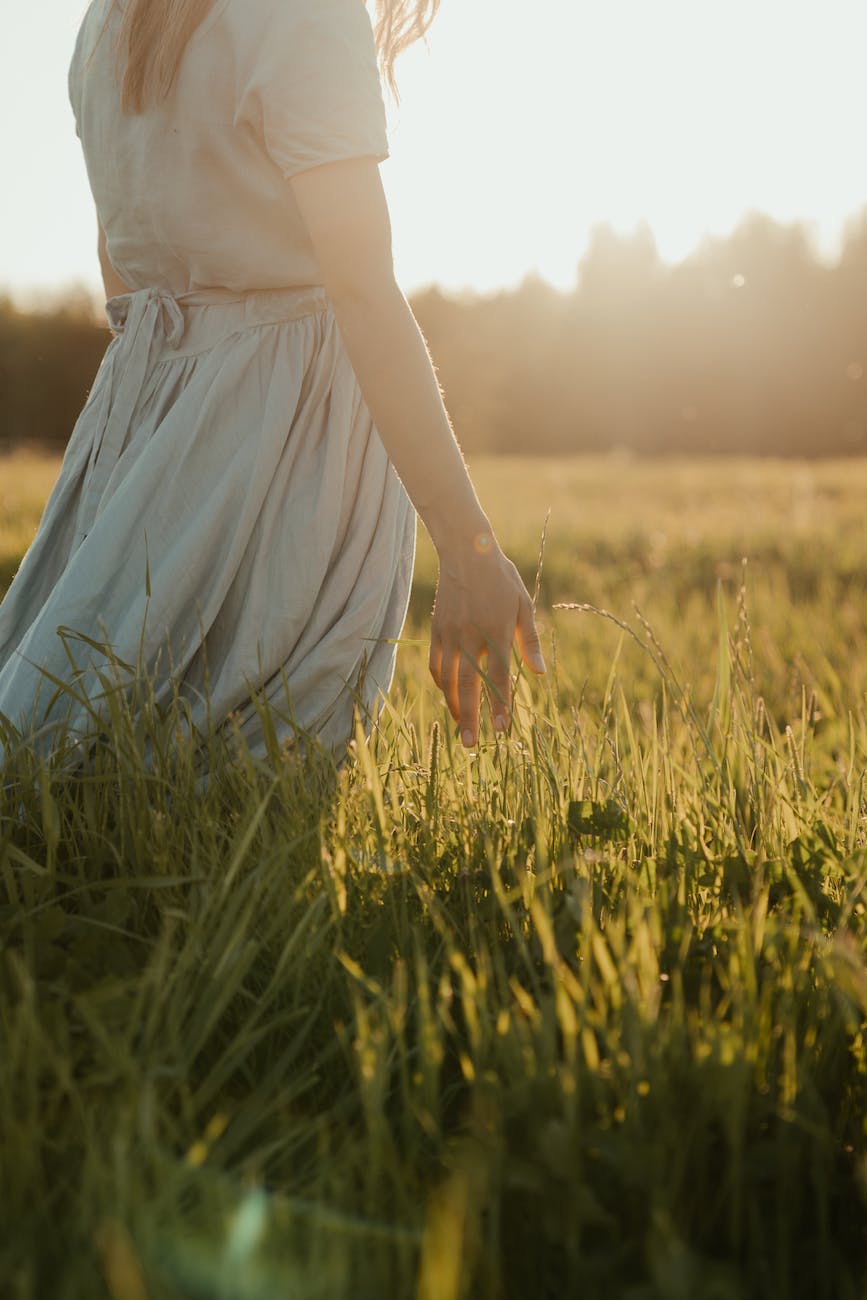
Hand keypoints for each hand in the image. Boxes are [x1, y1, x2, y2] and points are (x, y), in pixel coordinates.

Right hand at [428, 536, 545, 746]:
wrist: (466, 552)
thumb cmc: (501, 579)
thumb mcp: (523, 606)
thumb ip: (529, 641)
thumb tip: (540, 673)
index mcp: (497, 632)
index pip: (498, 677)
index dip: (500, 705)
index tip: (502, 729)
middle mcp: (471, 637)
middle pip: (468, 686)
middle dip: (470, 718)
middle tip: (471, 745)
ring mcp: (450, 635)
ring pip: (447, 679)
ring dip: (453, 705)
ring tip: (461, 725)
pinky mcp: (437, 631)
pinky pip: (435, 664)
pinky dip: (440, 684)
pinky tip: (448, 695)